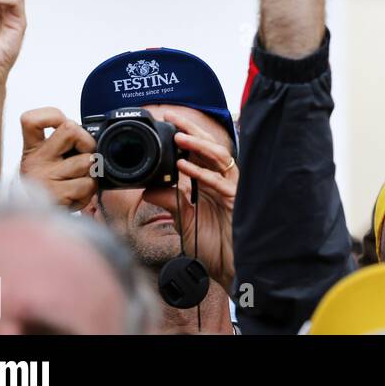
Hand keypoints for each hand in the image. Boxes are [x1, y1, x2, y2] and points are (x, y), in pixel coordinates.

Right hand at [20, 107, 97, 210]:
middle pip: (70, 129)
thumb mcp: (48, 162)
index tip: (62, 122)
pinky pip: (87, 184)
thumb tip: (93, 132)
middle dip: (88, 141)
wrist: (36, 221)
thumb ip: (64, 145)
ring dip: (91, 172)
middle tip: (85, 156)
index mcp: (33, 149)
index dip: (51, 115)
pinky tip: (77, 196)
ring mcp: (44, 176)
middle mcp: (35, 160)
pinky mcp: (55, 194)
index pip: (31, 120)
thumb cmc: (50, 187)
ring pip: (85, 160)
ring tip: (79, 181)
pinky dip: (89, 191)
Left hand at [165, 110, 237, 288]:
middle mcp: (222, 182)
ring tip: (177, 137)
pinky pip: (219, 182)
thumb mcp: (183, 220)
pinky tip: (184, 168)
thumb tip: (148, 188)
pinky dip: (201, 174)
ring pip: (217, 158)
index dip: (185, 137)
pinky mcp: (236, 200)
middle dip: (191, 130)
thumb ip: (169, 202)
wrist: (230, 268)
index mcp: (210, 184)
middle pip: (209, 148)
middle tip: (172, 117)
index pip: (199, 153)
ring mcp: (231, 189)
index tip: (166, 125)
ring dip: (196, 147)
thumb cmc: (213, 246)